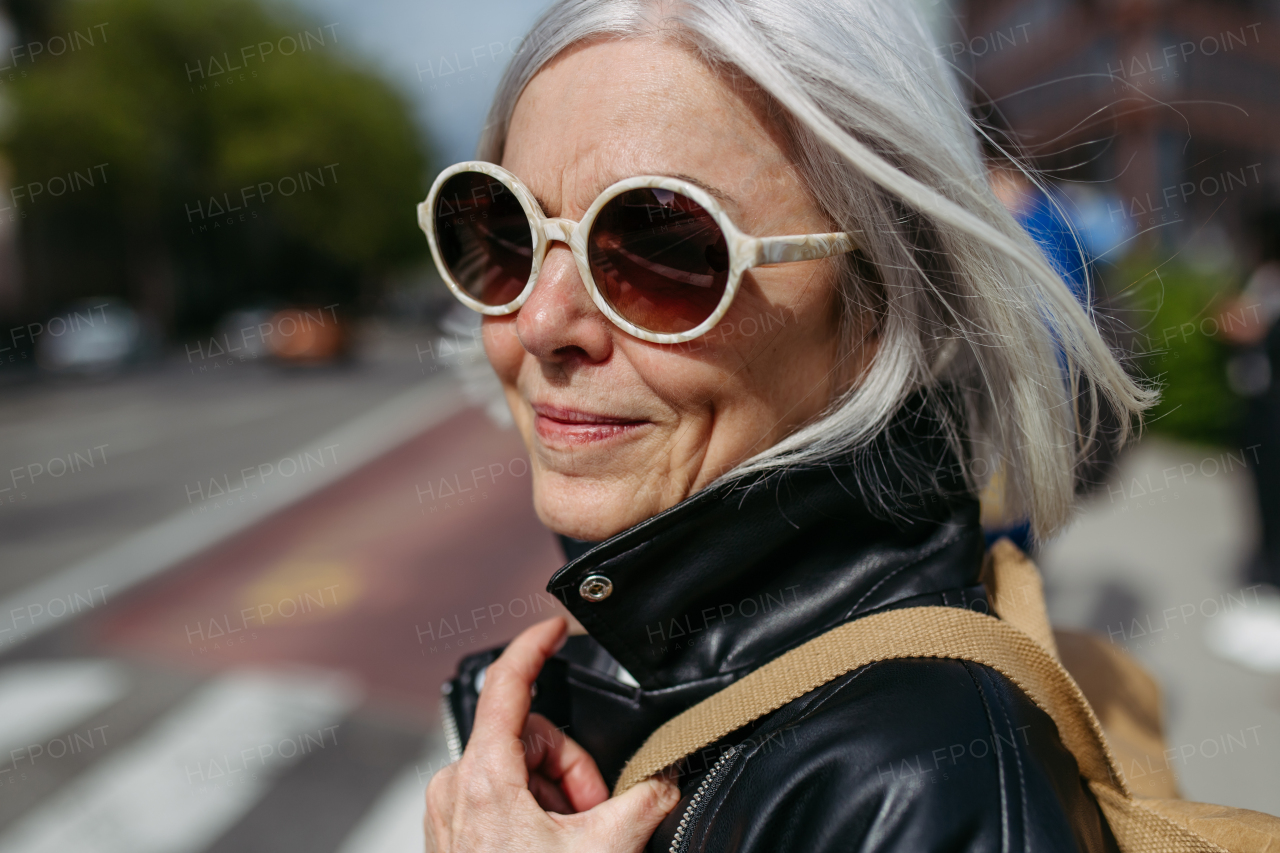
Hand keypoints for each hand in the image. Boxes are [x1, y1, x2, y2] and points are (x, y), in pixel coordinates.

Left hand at [425, 617, 680, 851]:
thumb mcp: (605, 850)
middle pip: (532, 738)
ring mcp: (451, 810)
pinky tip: (552, 848)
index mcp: (483, 777)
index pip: (506, 686)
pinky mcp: (454, 831)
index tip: (555, 625)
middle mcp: (456, 785)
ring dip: (558, 797)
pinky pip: (504, 795)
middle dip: (573, 771)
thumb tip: (665, 783)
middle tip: (595, 814)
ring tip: (574, 842)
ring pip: (521, 769)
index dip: (534, 646)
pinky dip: (537, 812)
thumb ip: (644, 801)